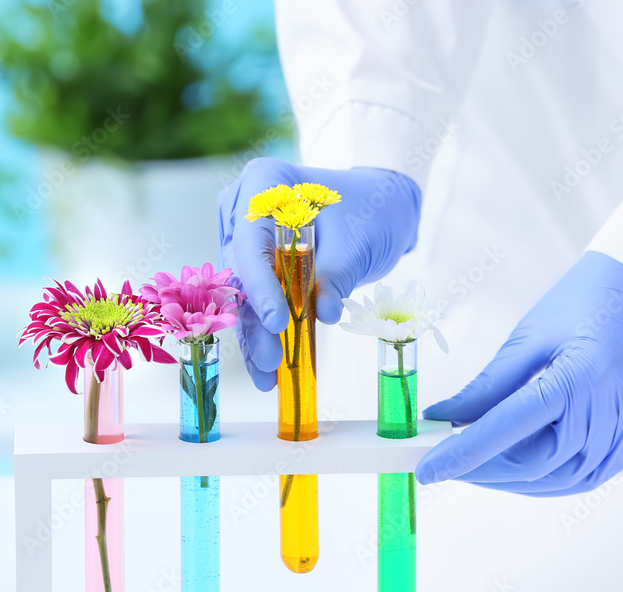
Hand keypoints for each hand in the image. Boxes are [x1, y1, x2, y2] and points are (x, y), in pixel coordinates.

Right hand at [217, 157, 421, 389]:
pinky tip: (269, 369)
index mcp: (265, 183)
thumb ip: (337, 275)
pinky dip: (265, 333)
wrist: (381, 205)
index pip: (251, 240)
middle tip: (271, 361)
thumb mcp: (359, 241)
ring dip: (256, 336)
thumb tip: (324, 313)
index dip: (260, 285)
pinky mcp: (257, 265)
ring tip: (268, 376)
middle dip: (255, 321)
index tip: (277, 321)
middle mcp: (244, 208)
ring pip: (244, 294)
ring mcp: (246, 237)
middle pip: (242, 272)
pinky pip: (257, 301)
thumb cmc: (371, 209)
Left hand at [415, 251, 622, 495]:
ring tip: (482, 466)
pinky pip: (591, 475)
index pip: (507, 430)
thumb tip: (444, 418)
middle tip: (448, 464)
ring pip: (563, 479)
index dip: (463, 456)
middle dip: (485, 471)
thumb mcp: (530, 336)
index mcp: (578, 377)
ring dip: (516, 481)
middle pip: (535, 465)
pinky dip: (552, 477)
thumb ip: (487, 386)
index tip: (428, 469)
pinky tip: (525, 466)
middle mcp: (609, 410)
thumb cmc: (589, 300)